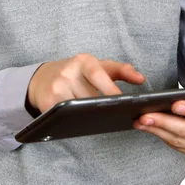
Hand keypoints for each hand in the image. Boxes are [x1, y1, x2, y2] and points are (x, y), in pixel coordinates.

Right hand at [27, 53, 145, 113]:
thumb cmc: (77, 73)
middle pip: (90, 96)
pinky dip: (74, 121)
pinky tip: (81, 123)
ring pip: (78, 108)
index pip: (98, 74)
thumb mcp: (98, 66)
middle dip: (102, 107)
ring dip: (89, 116)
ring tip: (100, 120)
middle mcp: (68, 72)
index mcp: (83, 61)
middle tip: (115, 116)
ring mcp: (56, 87)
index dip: (110, 88)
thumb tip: (141, 79)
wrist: (43, 78)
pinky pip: (65, 116)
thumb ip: (121, 71)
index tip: (124, 102)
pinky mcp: (46, 102)